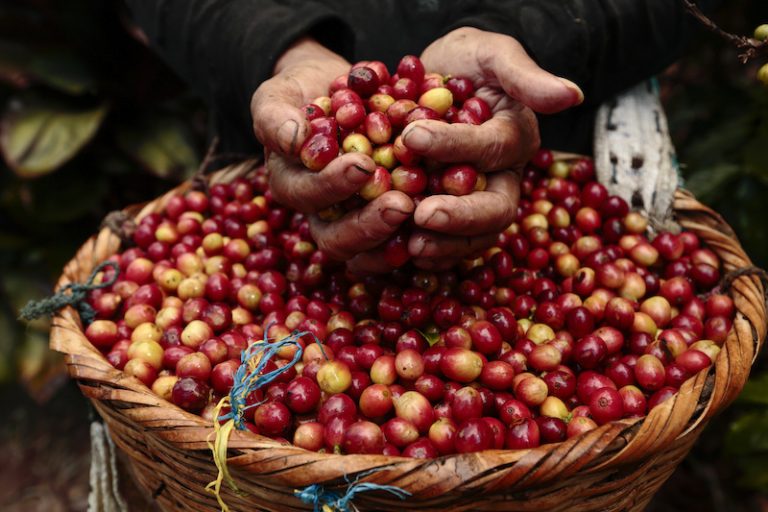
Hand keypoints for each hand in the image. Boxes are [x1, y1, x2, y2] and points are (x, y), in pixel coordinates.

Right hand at [251, 39, 412, 265]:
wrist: (331, 92)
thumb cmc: (300, 94)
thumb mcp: (278, 96)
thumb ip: (275, 116)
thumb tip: (291, 139)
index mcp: (292, 184)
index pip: (307, 194)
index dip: (332, 186)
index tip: (362, 166)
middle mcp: (320, 213)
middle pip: (336, 237)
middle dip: (367, 225)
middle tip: (400, 205)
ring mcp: (352, 221)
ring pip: (367, 251)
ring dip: (394, 239)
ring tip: (422, 217)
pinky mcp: (384, 221)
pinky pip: (399, 243)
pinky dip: (419, 238)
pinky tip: (443, 228)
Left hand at [400, 27, 583, 268]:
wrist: (436, 81)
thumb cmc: (467, 61)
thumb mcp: (490, 54)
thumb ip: (524, 74)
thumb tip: (572, 95)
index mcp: (515, 138)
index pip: (492, 148)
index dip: (455, 145)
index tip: (413, 136)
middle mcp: (502, 178)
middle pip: (495, 209)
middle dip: (461, 216)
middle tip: (422, 216)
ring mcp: (476, 203)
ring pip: (476, 237)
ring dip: (444, 245)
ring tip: (410, 244)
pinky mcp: (451, 217)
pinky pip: (448, 247)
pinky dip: (426, 253)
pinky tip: (396, 251)